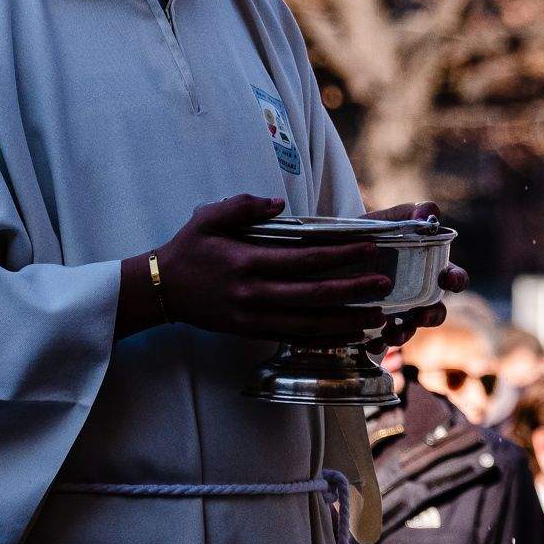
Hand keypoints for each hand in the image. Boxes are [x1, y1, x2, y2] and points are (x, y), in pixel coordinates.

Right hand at [150, 195, 393, 339]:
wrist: (159, 291)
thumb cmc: (188, 249)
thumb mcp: (209, 218)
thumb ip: (244, 206)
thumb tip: (279, 203)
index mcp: (247, 262)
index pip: (304, 260)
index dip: (340, 255)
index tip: (369, 249)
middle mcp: (253, 294)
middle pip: (313, 294)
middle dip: (353, 290)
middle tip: (384, 284)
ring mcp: (252, 317)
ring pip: (307, 323)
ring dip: (345, 321)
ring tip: (377, 317)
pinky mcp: (250, 332)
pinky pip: (293, 338)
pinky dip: (323, 339)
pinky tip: (347, 336)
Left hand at [364, 201, 469, 349]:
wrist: (330, 253)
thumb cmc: (368, 234)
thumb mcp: (388, 219)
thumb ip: (410, 212)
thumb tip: (429, 213)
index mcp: (428, 269)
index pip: (454, 278)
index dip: (456, 280)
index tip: (447, 279)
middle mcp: (418, 295)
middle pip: (436, 312)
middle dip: (432, 316)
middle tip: (421, 315)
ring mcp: (397, 313)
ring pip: (410, 330)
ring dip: (405, 334)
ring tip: (392, 334)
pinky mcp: (374, 327)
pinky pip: (381, 342)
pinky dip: (378, 345)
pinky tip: (370, 343)